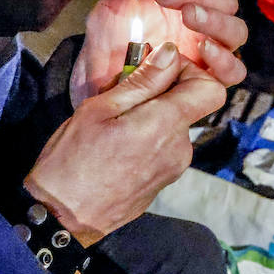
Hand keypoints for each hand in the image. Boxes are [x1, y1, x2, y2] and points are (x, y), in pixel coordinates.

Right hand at [26, 43, 226, 245]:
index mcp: (166, 125)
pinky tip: (116, 144)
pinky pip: (164, 148)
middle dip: (160, 92)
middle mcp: (180, 148)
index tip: (158, 68)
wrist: (61, 219)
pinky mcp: (162, 182)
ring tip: (112, 122)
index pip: (212, 89)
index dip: (190, 72)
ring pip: (173, 126)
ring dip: (150, 116)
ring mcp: (173, 169)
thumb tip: (171, 54)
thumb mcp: (100, 109)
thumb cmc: (72, 161)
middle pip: (189, 106)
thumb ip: (142, 81)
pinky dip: (147, 137)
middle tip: (121, 93)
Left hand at [70, 0, 246, 102]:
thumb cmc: (111, 31)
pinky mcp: (205, 80)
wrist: (93, 75)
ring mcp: (206, 51)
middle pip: (227, 1)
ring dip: (216, 21)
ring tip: (189, 16)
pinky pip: (233, 71)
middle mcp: (202, 22)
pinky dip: (225, 59)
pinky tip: (204, 49)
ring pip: (236, 32)